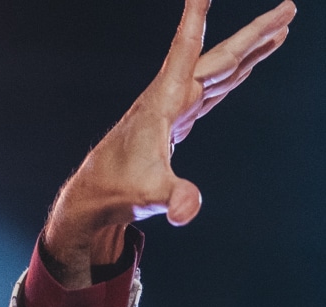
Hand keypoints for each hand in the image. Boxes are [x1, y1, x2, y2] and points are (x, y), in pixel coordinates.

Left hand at [44, 0, 296, 285]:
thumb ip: (171, 199)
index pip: (186, 49)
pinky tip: (245, 68)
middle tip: (288, 7)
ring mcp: (176, 109)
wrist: (93, 199)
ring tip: (281, 28)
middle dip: (254, 33)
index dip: (196, 17)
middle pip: (219, 57)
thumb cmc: (115, 191)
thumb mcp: (147, 197)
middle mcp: (171, 97)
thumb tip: (188, 209)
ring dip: (250, 51)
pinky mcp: (178, 122)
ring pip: (219, 71)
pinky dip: (233, 77)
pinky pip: (212, 91)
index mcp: (164, 102)